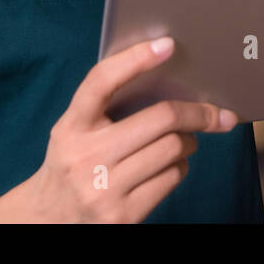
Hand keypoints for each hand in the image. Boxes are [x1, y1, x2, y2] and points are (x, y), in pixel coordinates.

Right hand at [16, 36, 237, 222]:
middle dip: (197, 113)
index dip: (135, 59)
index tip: (168, 44)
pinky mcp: (122, 216)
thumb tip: (166, 76)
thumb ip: (106, 105)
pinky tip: (168, 166)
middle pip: (161, 118)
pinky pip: (172, 178)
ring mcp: (103, 188)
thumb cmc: (73, 162)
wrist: (49, 218)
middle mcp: (85, 156)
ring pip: (173, 148)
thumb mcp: (75, 130)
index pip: (101, 82)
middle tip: (214, 112)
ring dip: (188, 141)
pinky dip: (179, 167)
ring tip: (182, 141)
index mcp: (71, 126)